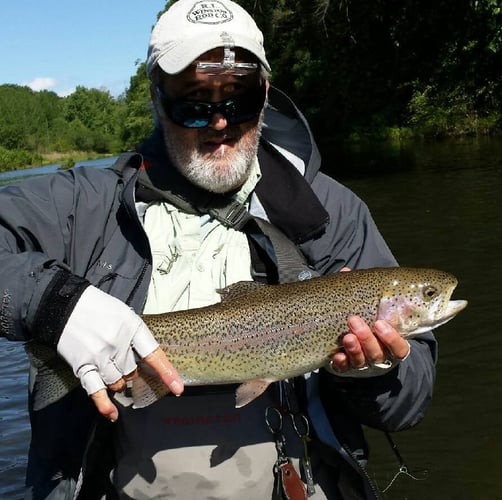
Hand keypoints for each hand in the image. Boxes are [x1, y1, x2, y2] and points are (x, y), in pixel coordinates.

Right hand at [57, 286, 183, 420]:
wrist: (65, 306)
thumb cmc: (98, 308)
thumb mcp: (124, 315)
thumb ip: (135, 336)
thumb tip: (144, 357)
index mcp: (132, 328)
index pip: (154, 354)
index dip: (167, 372)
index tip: (178, 388)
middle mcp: (118, 344)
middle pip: (133, 371)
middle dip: (132, 372)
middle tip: (124, 361)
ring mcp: (100, 356)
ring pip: (118, 382)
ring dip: (119, 381)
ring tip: (112, 368)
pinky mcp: (83, 366)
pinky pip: (96, 390)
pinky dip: (104, 404)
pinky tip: (112, 414)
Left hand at [329, 315, 410, 373]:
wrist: (362, 349)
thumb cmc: (376, 330)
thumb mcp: (387, 322)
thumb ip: (393, 314)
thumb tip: (405, 301)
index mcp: (392, 349)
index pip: (399, 349)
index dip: (391, 339)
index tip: (379, 323)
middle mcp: (379, 360)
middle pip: (376, 354)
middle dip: (366, 338)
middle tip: (355, 322)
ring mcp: (363, 365)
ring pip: (360, 361)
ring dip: (354, 349)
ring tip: (347, 337)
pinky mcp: (347, 368)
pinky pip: (344, 368)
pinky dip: (341, 363)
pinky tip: (338, 356)